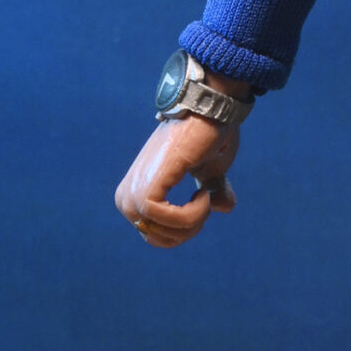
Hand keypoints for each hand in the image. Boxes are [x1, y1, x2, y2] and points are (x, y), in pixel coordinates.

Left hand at [115, 111, 240, 247]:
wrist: (208, 111)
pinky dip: (190, 214)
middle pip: (156, 238)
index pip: (153, 236)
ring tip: (204, 193)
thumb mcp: (211, 172)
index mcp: (136, 194)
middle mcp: (127, 196)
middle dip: (187, 229)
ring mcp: (133, 191)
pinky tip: (201, 192)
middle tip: (205, 202)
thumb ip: (213, 191)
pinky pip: (162, 218)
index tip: (202, 204)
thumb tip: (223, 207)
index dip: (183, 230)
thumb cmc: (208, 136)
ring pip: (159, 233)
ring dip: (191, 221)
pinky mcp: (146, 185)